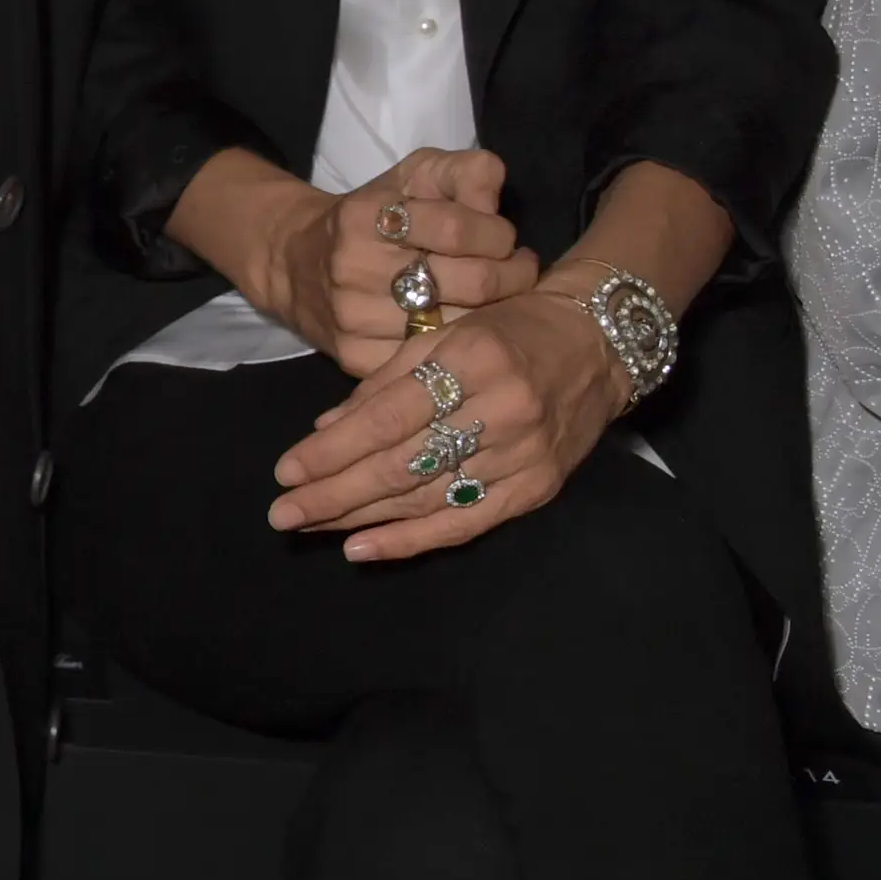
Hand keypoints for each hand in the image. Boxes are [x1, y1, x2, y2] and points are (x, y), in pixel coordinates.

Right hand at [242, 146, 535, 377]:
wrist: (296, 264)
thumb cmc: (373, 216)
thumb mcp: (413, 176)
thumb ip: (463, 171)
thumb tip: (495, 189)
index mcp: (366, 215)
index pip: (459, 228)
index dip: (497, 233)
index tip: (504, 238)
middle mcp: (354, 267)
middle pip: (471, 282)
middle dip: (511, 276)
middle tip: (517, 271)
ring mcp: (352, 317)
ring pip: (458, 326)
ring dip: (492, 314)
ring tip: (494, 299)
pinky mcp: (355, 357)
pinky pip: (431, 359)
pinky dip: (456, 345)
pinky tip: (461, 329)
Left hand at [264, 275, 628, 561]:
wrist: (598, 345)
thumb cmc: (508, 331)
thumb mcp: (441, 335)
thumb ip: (381, 383)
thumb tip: (322, 430)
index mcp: (470, 360)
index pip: (386, 419)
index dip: (331, 451)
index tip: (285, 472)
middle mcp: (500, 411)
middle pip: (402, 465)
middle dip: (334, 494)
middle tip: (282, 514)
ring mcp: (524, 457)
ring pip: (427, 498)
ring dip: (361, 518)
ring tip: (310, 528)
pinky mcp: (538, 489)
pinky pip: (465, 523)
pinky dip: (412, 539)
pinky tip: (364, 548)